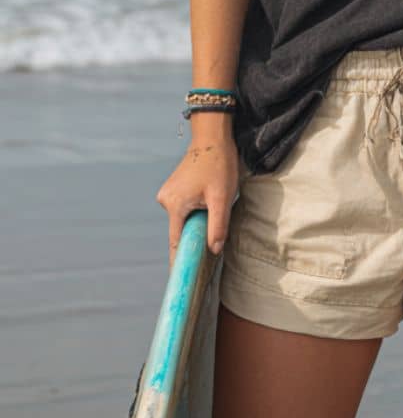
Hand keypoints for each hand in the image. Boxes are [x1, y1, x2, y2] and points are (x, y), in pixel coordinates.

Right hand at [155, 133, 239, 268]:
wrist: (213, 136)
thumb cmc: (219, 164)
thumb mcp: (222, 197)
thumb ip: (217, 225)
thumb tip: (213, 250)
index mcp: (175, 206)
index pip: (177, 243)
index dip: (181, 261)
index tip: (181, 281)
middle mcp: (166, 201)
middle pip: (181, 231)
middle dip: (195, 236)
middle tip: (214, 240)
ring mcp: (168, 193)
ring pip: (184, 219)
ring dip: (197, 221)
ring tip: (214, 208)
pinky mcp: (174, 187)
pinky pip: (184, 208)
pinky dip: (195, 211)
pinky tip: (209, 200)